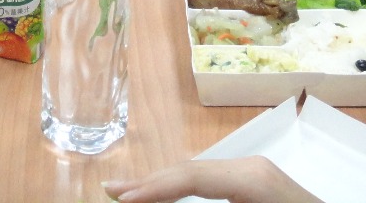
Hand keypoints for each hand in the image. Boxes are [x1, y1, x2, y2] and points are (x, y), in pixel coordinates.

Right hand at [105, 157, 323, 202]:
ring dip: (162, 186)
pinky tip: (164, 193)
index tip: (118, 200)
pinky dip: (184, 188)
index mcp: (252, 178)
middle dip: (148, 185)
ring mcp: (255, 172)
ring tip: (126, 193)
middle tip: (109, 192)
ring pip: (198, 175)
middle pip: (189, 171)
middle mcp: (251, 167)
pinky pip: (212, 183)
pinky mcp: (257, 183)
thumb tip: (162, 197)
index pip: (190, 177)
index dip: (152, 189)